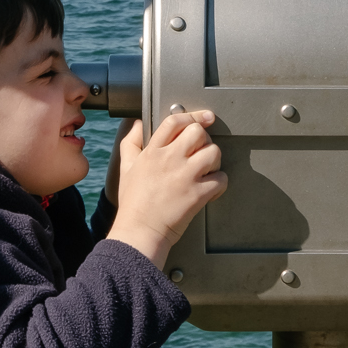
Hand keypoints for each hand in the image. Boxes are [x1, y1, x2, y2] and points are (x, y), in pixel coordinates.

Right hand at [105, 110, 226, 267]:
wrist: (139, 232)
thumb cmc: (133, 203)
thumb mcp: (126, 167)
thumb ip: (131, 142)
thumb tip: (137, 124)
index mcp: (152, 151)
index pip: (175, 122)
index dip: (192, 116)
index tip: (204, 117)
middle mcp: (170, 159)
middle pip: (198, 132)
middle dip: (204, 140)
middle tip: (201, 152)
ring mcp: (185, 176)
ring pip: (214, 152)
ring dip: (214, 161)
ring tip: (206, 171)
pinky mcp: (198, 194)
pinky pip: (221, 179)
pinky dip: (220, 183)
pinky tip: (211, 188)